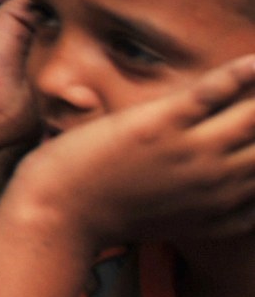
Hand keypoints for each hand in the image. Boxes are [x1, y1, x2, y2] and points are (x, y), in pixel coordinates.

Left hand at [9, 55, 254, 246]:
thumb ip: (222, 211)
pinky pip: (211, 93)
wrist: (59, 214)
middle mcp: (220, 180)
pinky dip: (240, 74)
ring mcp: (192, 152)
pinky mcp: (160, 126)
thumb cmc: (113, 213)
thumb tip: (247, 203)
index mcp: (226, 203)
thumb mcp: (184, 222)